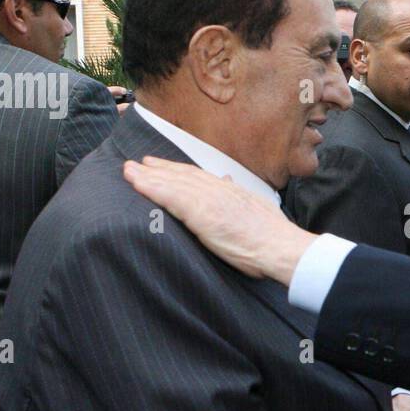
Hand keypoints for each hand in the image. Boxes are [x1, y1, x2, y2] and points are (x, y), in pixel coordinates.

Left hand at [123, 157, 316, 284]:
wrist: (281, 246)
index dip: (177, 170)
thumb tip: (229, 181)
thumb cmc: (272, 237)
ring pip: (172, 182)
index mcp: (230, 191)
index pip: (198, 177)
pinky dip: (151, 187)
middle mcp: (218, 189)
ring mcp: (209, 199)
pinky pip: (170, 196)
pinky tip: (136, 182)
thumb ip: (238, 196)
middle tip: (136, 164)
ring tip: (128, 171)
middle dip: (157, 169)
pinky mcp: (201, 212)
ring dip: (147, 175)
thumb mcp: (256, 208)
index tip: (160, 166)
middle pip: (182, 175)